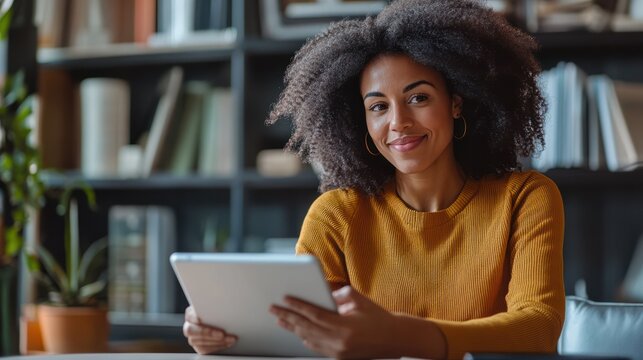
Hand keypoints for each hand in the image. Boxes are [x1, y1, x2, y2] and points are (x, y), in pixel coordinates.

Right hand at [183, 306, 236, 353]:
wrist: (220, 322)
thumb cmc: (218, 312)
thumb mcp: (214, 307)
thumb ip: (214, 307)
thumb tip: (222, 304)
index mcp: (191, 314)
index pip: (189, 315)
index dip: (194, 318)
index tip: (200, 319)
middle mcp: (189, 326)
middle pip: (191, 331)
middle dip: (208, 333)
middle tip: (222, 334)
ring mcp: (193, 338)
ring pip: (199, 342)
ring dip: (216, 341)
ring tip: (230, 339)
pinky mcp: (199, 347)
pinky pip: (205, 349)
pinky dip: (217, 347)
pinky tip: (227, 343)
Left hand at [269, 285, 399, 357]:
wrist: (394, 339)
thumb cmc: (379, 317)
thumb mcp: (359, 300)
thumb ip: (339, 294)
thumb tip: (322, 290)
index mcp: (344, 327)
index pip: (314, 315)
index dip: (297, 306)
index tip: (285, 299)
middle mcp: (339, 342)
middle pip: (306, 328)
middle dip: (288, 317)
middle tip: (274, 309)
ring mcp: (338, 353)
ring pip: (308, 339)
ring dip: (293, 329)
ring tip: (281, 320)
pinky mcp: (339, 358)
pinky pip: (317, 348)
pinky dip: (305, 338)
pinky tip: (298, 331)